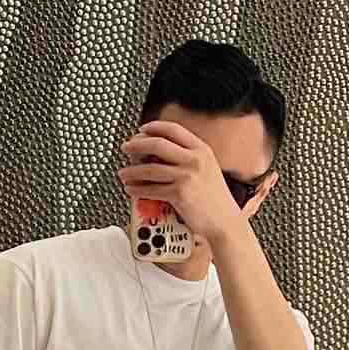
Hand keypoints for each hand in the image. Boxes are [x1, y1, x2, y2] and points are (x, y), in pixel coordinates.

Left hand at [117, 120, 240, 244]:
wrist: (225, 222)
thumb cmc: (215, 200)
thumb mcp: (208, 170)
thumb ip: (189, 158)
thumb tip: (160, 155)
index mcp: (202, 150)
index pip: (174, 130)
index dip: (154, 127)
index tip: (141, 130)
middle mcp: (195, 160)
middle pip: (157, 144)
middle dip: (137, 145)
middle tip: (126, 148)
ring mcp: (187, 176)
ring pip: (150, 168)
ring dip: (132, 171)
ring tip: (123, 173)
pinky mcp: (179, 194)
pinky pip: (151, 189)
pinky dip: (137, 189)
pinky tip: (131, 189)